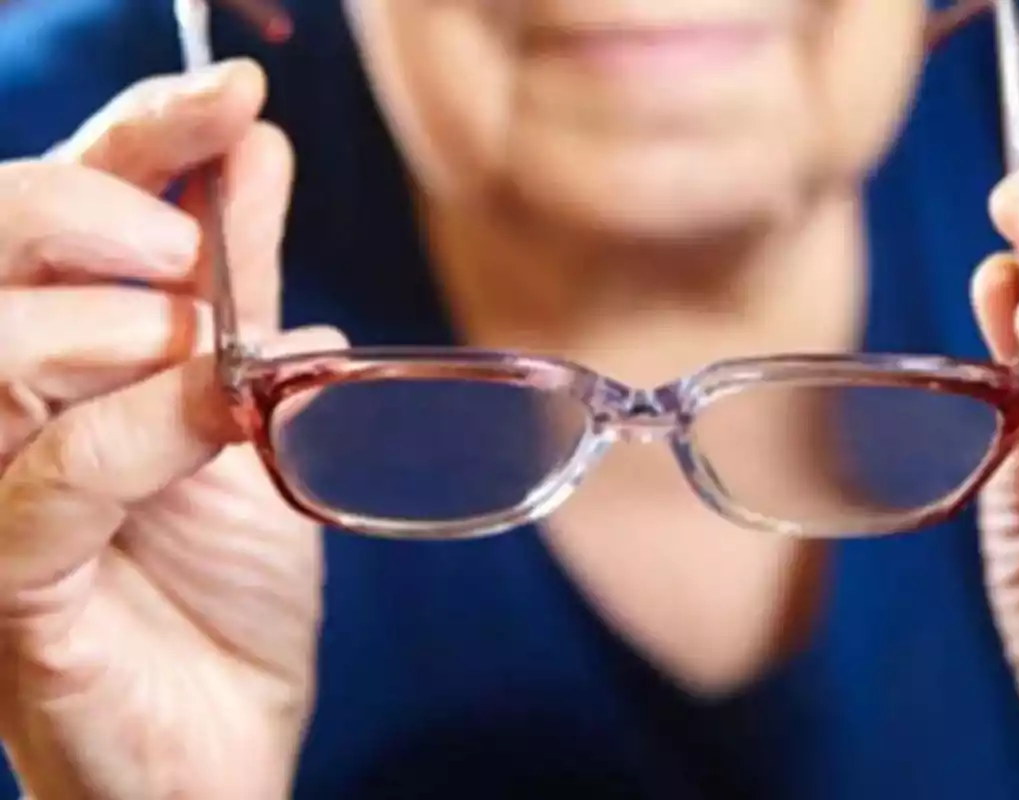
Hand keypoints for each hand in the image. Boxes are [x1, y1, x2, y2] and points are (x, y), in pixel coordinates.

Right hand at [0, 61, 340, 798]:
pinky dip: (135, 431)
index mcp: (64, 356)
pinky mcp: (4, 578)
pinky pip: (41, 478)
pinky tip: (212, 416)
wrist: (232, 735)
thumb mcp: (258, 414)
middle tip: (189, 255)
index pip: (62, 207)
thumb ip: (241, 293)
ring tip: (204, 356)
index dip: (140, 137)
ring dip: (117, 329)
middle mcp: (2, 409)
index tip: (234, 93)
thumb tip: (255, 159)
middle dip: (96, 216)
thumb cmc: (233, 584)